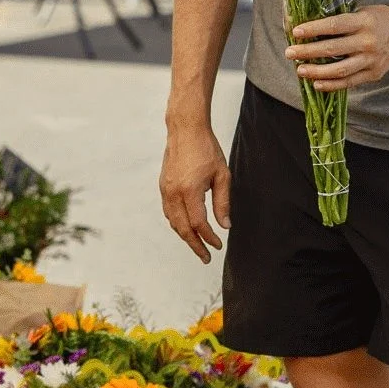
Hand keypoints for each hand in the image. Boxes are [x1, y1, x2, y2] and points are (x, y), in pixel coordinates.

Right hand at [160, 121, 230, 263]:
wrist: (185, 130)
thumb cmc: (206, 149)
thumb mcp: (222, 175)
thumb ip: (223, 202)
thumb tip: (225, 226)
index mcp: (190, 191)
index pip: (199, 224)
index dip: (209, 238)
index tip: (218, 245)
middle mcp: (174, 193)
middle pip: (182, 229)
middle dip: (195, 245)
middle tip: (206, 257)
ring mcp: (165, 190)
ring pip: (173, 222)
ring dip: (185, 236)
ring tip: (198, 245)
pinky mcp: (163, 186)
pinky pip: (169, 212)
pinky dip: (177, 224)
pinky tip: (187, 228)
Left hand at [286, 3, 388, 88]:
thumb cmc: (379, 19)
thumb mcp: (362, 12)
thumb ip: (341, 20)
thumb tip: (309, 28)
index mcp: (363, 22)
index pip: (334, 26)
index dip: (313, 29)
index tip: (295, 32)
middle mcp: (367, 41)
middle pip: (332, 49)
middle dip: (307, 51)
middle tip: (289, 53)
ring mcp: (371, 60)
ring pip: (339, 70)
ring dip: (316, 71)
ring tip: (300, 70)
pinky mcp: (374, 74)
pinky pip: (349, 82)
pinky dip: (331, 85)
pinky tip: (316, 83)